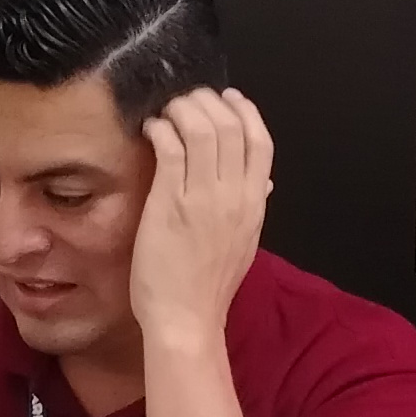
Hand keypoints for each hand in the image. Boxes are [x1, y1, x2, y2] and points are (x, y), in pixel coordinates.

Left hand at [127, 88, 272, 352]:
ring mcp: (203, 198)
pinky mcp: (170, 203)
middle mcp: (234, 195)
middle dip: (209, 102)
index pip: (261, 141)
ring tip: (167, 112)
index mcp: (254, 203)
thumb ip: (252, 205)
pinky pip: (170, 148)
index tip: (228, 98)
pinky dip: (161, 129)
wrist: (187, 318)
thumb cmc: (208, 285)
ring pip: (202, 129)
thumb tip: (263, 180)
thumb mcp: (244, 241)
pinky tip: (152, 130)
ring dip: (182, 110)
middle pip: (232, 126)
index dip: (245, 111)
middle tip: (188, 100)